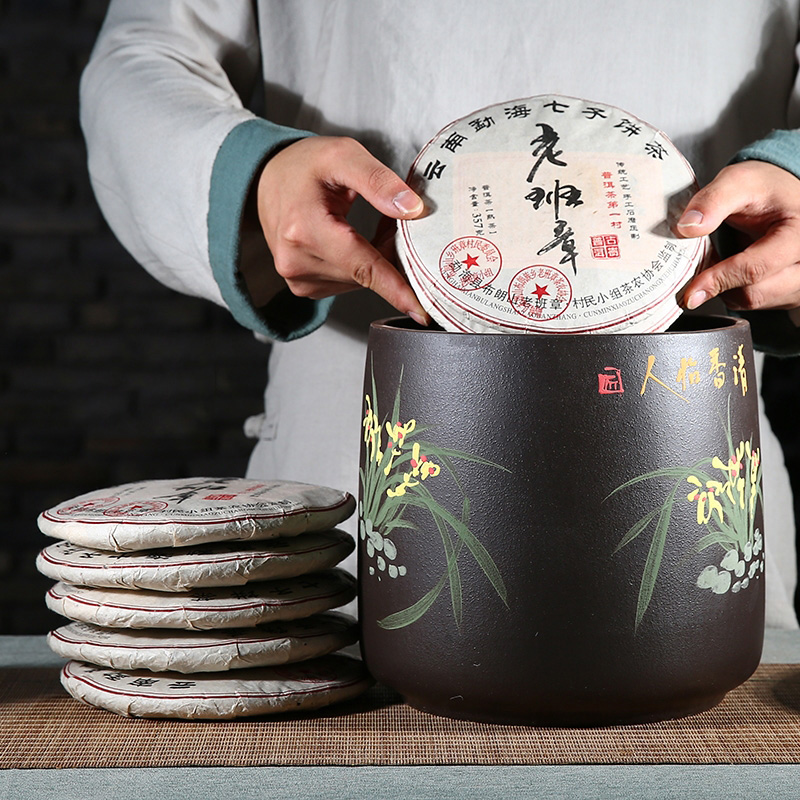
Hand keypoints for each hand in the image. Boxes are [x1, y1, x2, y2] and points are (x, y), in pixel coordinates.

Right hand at [256, 136, 429, 324]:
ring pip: (360, 280)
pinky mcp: (304, 287)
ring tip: (370, 224)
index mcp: (305, 229)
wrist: (265, 181)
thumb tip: (413, 210)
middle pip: (366, 274)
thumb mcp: (342, 154)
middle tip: (396, 217)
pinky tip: (355, 240)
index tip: (422, 312)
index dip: (396, 289)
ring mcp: (299, 279)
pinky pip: (349, 282)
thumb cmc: (304, 166)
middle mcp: (297, 262)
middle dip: (391, 252)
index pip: (362, 267)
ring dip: (376, 258)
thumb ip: (379, 180)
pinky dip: (362, 265)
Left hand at [675, 160, 799, 311]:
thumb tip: (687, 227)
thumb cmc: (766, 188)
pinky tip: (732, 269)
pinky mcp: (790, 292)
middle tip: (701, 265)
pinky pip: (755, 304)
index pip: (756, 268)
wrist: (781, 195)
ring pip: (753, 302)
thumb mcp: (738, 181)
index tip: (691, 292)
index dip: (719, 280)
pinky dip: (735, 291)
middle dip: (720, 284)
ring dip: (727, 289)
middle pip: (754, 293)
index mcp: (799, 234)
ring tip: (722, 260)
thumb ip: (712, 201)